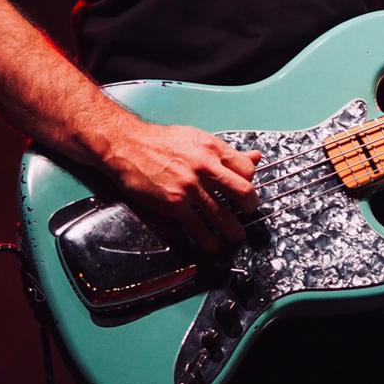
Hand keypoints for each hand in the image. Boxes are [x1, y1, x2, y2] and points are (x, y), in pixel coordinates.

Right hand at [108, 121, 260, 252]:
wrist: (128, 145)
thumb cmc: (162, 141)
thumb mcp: (198, 138)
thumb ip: (227, 152)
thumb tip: (255, 157)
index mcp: (213, 148)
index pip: (247, 169)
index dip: (251, 182)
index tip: (247, 191)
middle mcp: (205, 167)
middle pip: (243, 193)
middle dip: (250, 208)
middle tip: (248, 214)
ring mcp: (190, 187)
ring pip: (223, 216)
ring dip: (233, 232)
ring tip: (235, 236)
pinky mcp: (175, 204)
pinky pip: (198, 228)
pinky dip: (209, 241)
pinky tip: (212, 245)